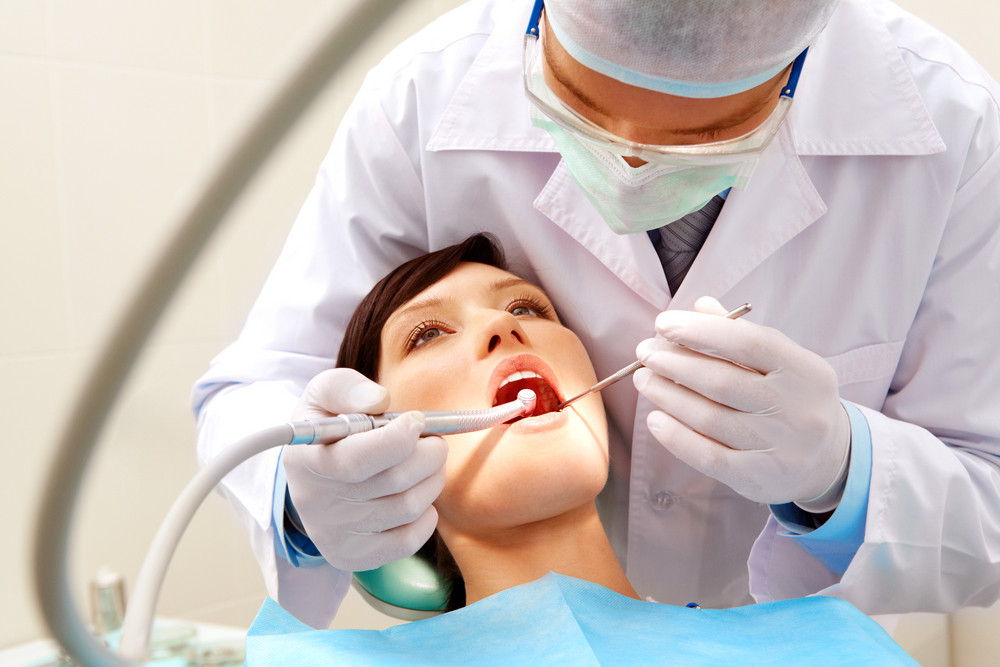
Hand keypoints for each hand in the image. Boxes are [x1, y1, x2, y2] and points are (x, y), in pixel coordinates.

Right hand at [282, 368, 446, 571]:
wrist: (310, 478)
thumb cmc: (327, 429)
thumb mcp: (324, 396)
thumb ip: (348, 388)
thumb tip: (379, 401)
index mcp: (306, 458)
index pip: (359, 458)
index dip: (399, 438)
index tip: (416, 420)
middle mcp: (316, 501)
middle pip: (395, 482)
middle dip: (429, 454)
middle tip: (434, 440)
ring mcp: (334, 534)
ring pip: (408, 507)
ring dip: (432, 479)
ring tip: (427, 463)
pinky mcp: (353, 556)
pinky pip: (408, 541)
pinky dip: (426, 516)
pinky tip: (417, 494)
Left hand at [633, 297, 849, 506]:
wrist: (828, 460)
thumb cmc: (792, 399)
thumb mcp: (780, 363)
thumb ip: (741, 335)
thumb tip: (699, 308)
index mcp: (804, 370)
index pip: (748, 343)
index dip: (701, 331)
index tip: (662, 324)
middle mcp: (797, 408)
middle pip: (722, 382)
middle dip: (674, 363)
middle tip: (644, 353)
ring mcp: (780, 446)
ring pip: (710, 418)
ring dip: (667, 395)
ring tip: (644, 379)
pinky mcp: (760, 478)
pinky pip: (709, 456)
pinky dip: (677, 437)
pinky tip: (655, 420)